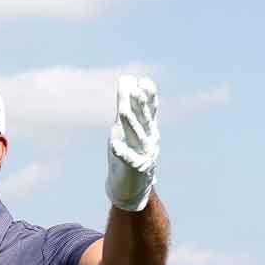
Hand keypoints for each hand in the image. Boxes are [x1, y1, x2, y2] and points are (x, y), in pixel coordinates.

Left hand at [105, 75, 158, 211]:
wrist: (133, 186)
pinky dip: (122, 152)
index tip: (143, 82)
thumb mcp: (128, 125)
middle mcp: (149, 139)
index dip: (148, 96)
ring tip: (122, 112)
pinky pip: (128, 159)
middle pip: (144, 119)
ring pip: (137, 137)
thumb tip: (127, 78)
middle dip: (140, 105)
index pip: (150, 109)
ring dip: (131, 124)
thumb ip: (127, 102)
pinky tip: (114, 146)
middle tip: (135, 90)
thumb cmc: (130, 150)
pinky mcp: (134, 168)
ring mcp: (143, 154)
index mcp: (148, 128)